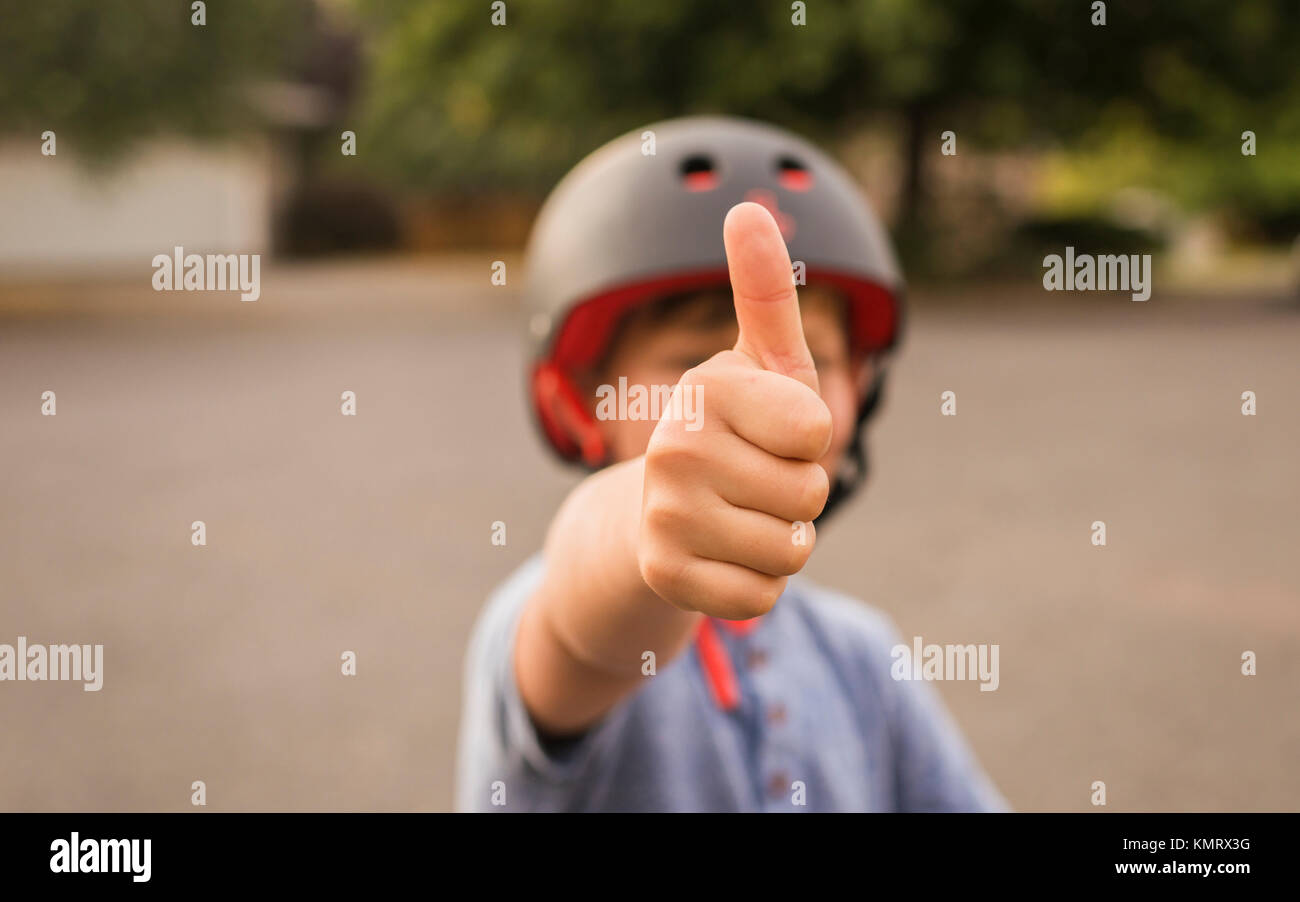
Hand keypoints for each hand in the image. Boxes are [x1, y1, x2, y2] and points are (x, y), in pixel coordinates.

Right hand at [638, 202, 832, 618]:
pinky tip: (719, 559)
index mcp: (706, 386)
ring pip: (790, 551)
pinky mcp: (663, 574)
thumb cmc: (735, 434)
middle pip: (810, 494)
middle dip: (797, 498)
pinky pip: (761, 597)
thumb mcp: (762, 366)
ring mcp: (664, 512)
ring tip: (737, 520)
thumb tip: (747, 207)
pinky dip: (755, 586)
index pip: (817, 430)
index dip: (809, 441)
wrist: (656, 516)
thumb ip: (764, 292)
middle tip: (752, 484)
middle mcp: (673, 444)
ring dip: (780, 544)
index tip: (770, 433)